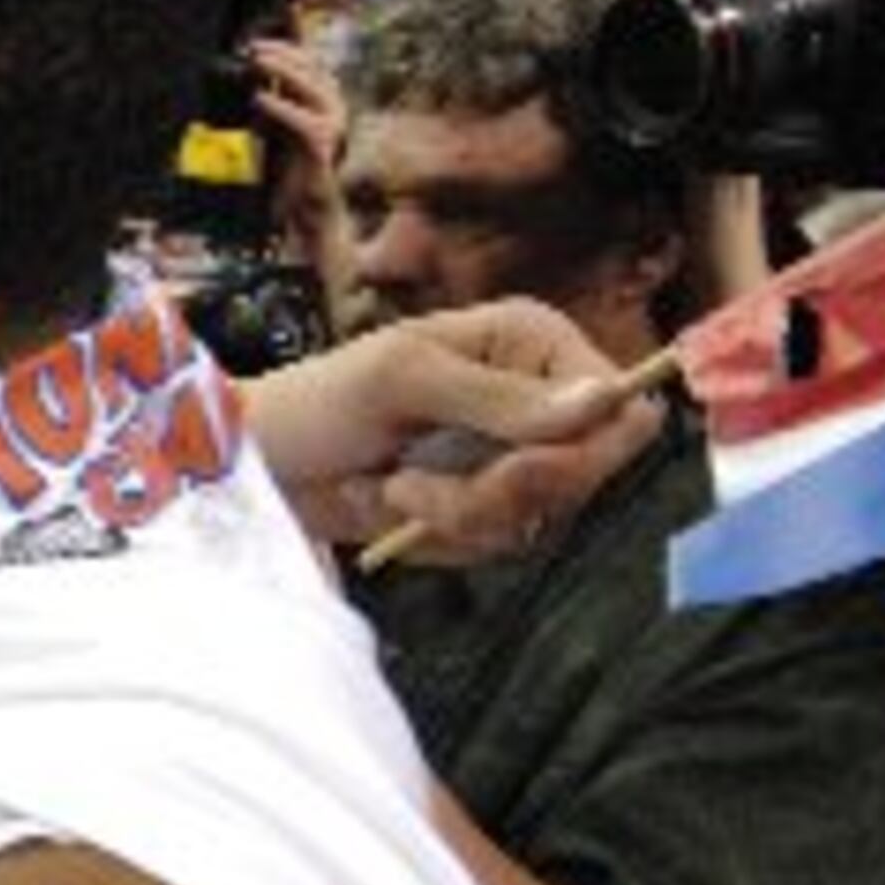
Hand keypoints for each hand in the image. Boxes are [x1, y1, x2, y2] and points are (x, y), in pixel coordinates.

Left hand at [245, 35, 347, 251]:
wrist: (302, 208)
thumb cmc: (286, 166)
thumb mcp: (274, 124)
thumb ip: (270, 98)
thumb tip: (248, 70)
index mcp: (324, 99)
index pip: (311, 61)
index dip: (289, 45)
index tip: (257, 38)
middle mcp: (334, 108)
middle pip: (314, 68)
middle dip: (283, 53)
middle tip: (253, 48)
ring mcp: (334, 127)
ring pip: (315, 88)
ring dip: (284, 71)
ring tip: (256, 63)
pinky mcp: (324, 149)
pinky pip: (306, 122)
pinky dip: (282, 107)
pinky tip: (260, 98)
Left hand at [252, 297, 663, 558]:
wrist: (264, 466)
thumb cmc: (319, 401)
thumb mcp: (403, 382)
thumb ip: (501, 397)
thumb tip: (604, 399)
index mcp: (532, 342)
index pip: (619, 408)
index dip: (580, 452)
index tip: (510, 465)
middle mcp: (539, 398)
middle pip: (588, 473)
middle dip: (500, 491)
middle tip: (419, 483)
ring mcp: (515, 456)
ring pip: (543, 516)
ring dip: (458, 516)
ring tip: (396, 488)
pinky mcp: (487, 509)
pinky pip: (501, 543)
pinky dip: (443, 536)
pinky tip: (396, 508)